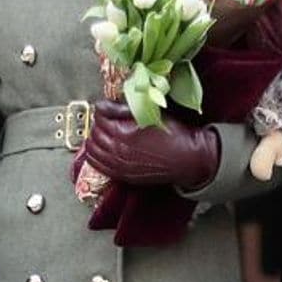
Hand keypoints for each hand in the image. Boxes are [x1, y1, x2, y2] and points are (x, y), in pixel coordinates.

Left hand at [81, 99, 221, 188]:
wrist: (188, 159)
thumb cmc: (174, 135)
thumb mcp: (149, 114)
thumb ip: (123, 110)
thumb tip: (104, 106)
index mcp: (124, 134)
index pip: (100, 117)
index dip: (103, 109)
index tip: (106, 107)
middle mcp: (118, 151)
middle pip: (95, 132)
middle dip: (98, 122)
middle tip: (105, 117)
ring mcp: (119, 165)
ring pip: (92, 149)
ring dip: (94, 138)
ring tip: (100, 132)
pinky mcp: (122, 175)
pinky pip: (97, 165)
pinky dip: (94, 155)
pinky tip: (99, 149)